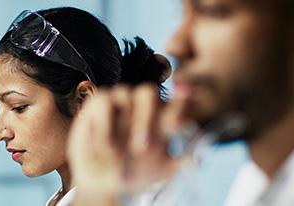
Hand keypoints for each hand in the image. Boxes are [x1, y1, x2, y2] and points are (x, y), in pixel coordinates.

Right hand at [67, 84, 189, 204]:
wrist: (103, 182)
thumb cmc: (134, 172)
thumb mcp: (161, 171)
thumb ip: (179, 162)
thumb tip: (196, 160)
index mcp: (161, 117)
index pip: (175, 103)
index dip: (180, 103)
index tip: (178, 121)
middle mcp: (140, 106)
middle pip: (148, 92)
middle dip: (146, 118)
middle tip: (143, 147)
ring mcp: (119, 103)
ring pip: (126, 93)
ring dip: (118, 125)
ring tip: (117, 152)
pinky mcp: (98, 104)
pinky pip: (103, 102)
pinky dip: (104, 125)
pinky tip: (106, 146)